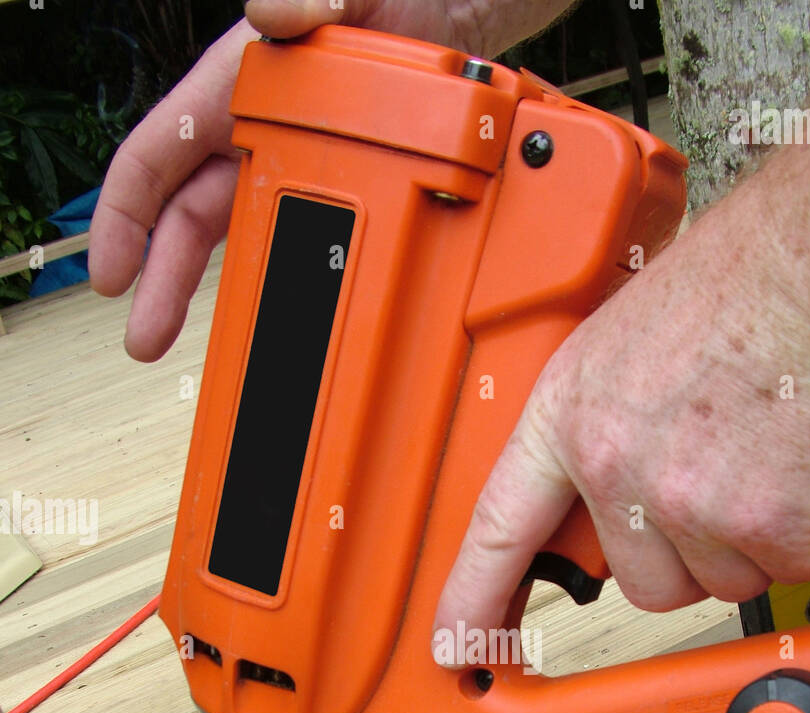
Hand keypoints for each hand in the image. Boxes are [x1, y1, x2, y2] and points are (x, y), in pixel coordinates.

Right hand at [88, 1, 501, 360]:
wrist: (457, 14)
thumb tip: (268, 12)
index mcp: (235, 82)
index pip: (157, 153)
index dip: (125, 216)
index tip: (110, 272)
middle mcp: (252, 127)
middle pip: (188, 213)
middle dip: (161, 279)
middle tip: (144, 338)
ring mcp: (288, 159)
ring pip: (234, 232)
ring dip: (210, 288)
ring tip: (190, 340)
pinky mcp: (329, 182)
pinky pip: (291, 233)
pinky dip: (273, 273)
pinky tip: (267, 312)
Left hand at [433, 175, 809, 640]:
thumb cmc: (735, 287)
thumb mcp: (620, 346)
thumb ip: (603, 428)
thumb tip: (612, 492)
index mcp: (567, 419)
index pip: (500, 528)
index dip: (473, 596)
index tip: (457, 643)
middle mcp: (613, 465)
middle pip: (642, 583)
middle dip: (688, 557)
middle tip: (721, 488)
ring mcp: (684, 498)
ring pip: (718, 582)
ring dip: (752, 545)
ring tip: (767, 461)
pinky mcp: (758, 518)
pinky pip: (785, 568)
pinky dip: (809, 534)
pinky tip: (807, 469)